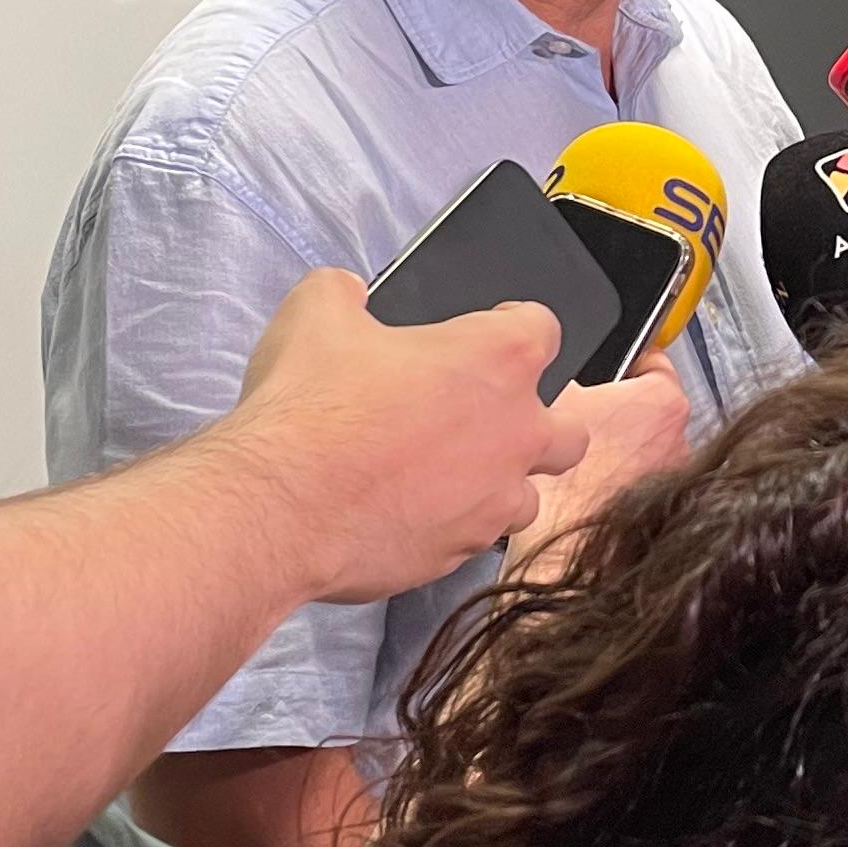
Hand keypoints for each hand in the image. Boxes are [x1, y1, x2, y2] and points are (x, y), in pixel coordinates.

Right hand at [222, 271, 585, 599]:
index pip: (543, 327)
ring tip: (446, 474)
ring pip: (525, 497)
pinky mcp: (458, 555)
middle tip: (487, 416)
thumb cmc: (307, 408)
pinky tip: (407, 515)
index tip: (491, 329)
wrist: (278, 509)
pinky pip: (471, 539)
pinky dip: (450, 526)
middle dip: (539, 422)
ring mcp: (491, 502)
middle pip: (569, 429)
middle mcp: (514, 433)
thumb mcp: (314, 314)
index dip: (514, 323)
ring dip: (497, 484)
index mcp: (496, 359)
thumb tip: (346, 292)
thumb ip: (343, 291)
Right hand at [511, 366, 693, 572]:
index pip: (653, 360)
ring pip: (644, 449)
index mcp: (662, 402)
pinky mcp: (666, 513)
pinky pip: (642, 485)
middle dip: (618, 411)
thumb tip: (567, 363)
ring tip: (579, 464)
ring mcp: (676, 481)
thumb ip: (573, 373)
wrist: (560, 560)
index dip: (625, 360)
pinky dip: (621, 485)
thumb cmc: (558, 488)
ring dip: (619, 451)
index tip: (609, 370)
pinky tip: (588, 494)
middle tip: (580, 420)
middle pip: (648, 408)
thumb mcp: (550, 402)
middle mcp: (681, 440)